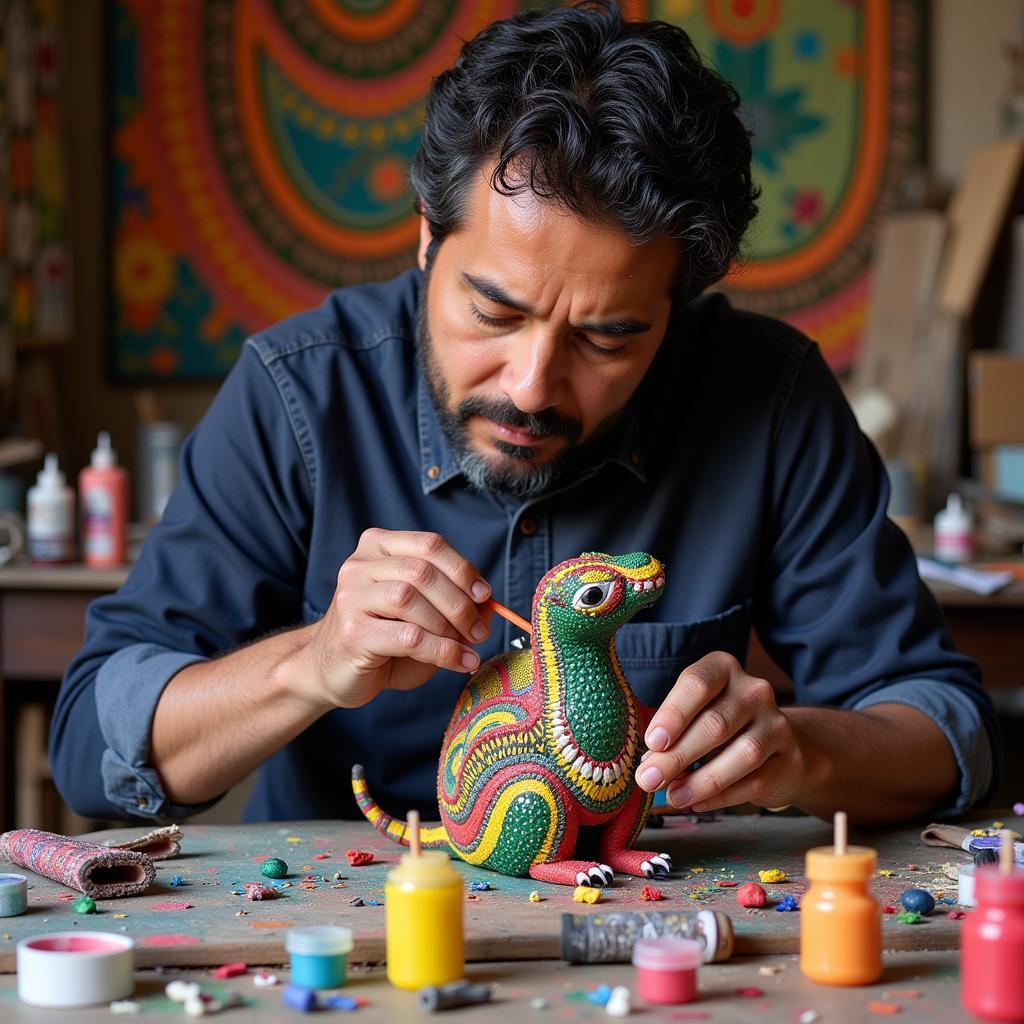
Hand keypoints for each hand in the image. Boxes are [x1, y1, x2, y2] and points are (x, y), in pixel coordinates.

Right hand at [304, 529, 492, 708]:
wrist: (330, 669)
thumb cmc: (382, 638)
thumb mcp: (421, 613)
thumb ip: (453, 604)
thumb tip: (489, 608)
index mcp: (377, 547)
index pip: (429, 544)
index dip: (463, 569)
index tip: (485, 595)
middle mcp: (360, 565)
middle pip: (423, 571)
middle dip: (460, 602)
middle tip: (478, 630)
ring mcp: (351, 597)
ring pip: (411, 599)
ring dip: (449, 626)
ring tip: (467, 646)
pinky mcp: (352, 632)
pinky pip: (408, 636)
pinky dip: (443, 650)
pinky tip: (459, 661)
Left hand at [634, 651, 802, 812]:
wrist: (776, 746)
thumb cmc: (721, 726)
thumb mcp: (694, 717)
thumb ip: (673, 735)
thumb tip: (650, 766)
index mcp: (723, 669)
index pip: (697, 684)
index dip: (673, 714)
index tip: (653, 743)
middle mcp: (754, 690)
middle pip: (715, 723)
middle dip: (678, 756)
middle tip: (650, 780)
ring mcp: (776, 723)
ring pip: (742, 753)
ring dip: (702, 780)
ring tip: (674, 796)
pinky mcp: (790, 758)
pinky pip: (756, 781)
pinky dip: (722, 796)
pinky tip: (697, 802)